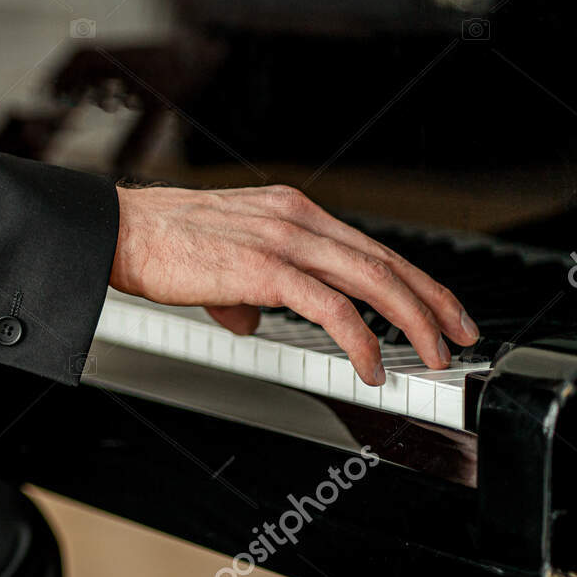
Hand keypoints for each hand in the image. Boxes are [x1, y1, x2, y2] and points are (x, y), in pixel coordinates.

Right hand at [109, 185, 478, 385]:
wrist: (117, 232)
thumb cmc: (156, 244)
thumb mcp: (216, 261)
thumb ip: (244, 291)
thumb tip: (253, 321)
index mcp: (290, 210)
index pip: (367, 245)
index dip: (411, 279)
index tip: (435, 307)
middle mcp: (297, 217)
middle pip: (385, 259)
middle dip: (433, 300)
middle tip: (459, 334)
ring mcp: (284, 239)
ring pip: (372, 279)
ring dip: (412, 321)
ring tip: (429, 355)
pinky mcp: (266, 268)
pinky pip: (332, 307)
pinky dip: (359, 339)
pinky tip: (368, 365)